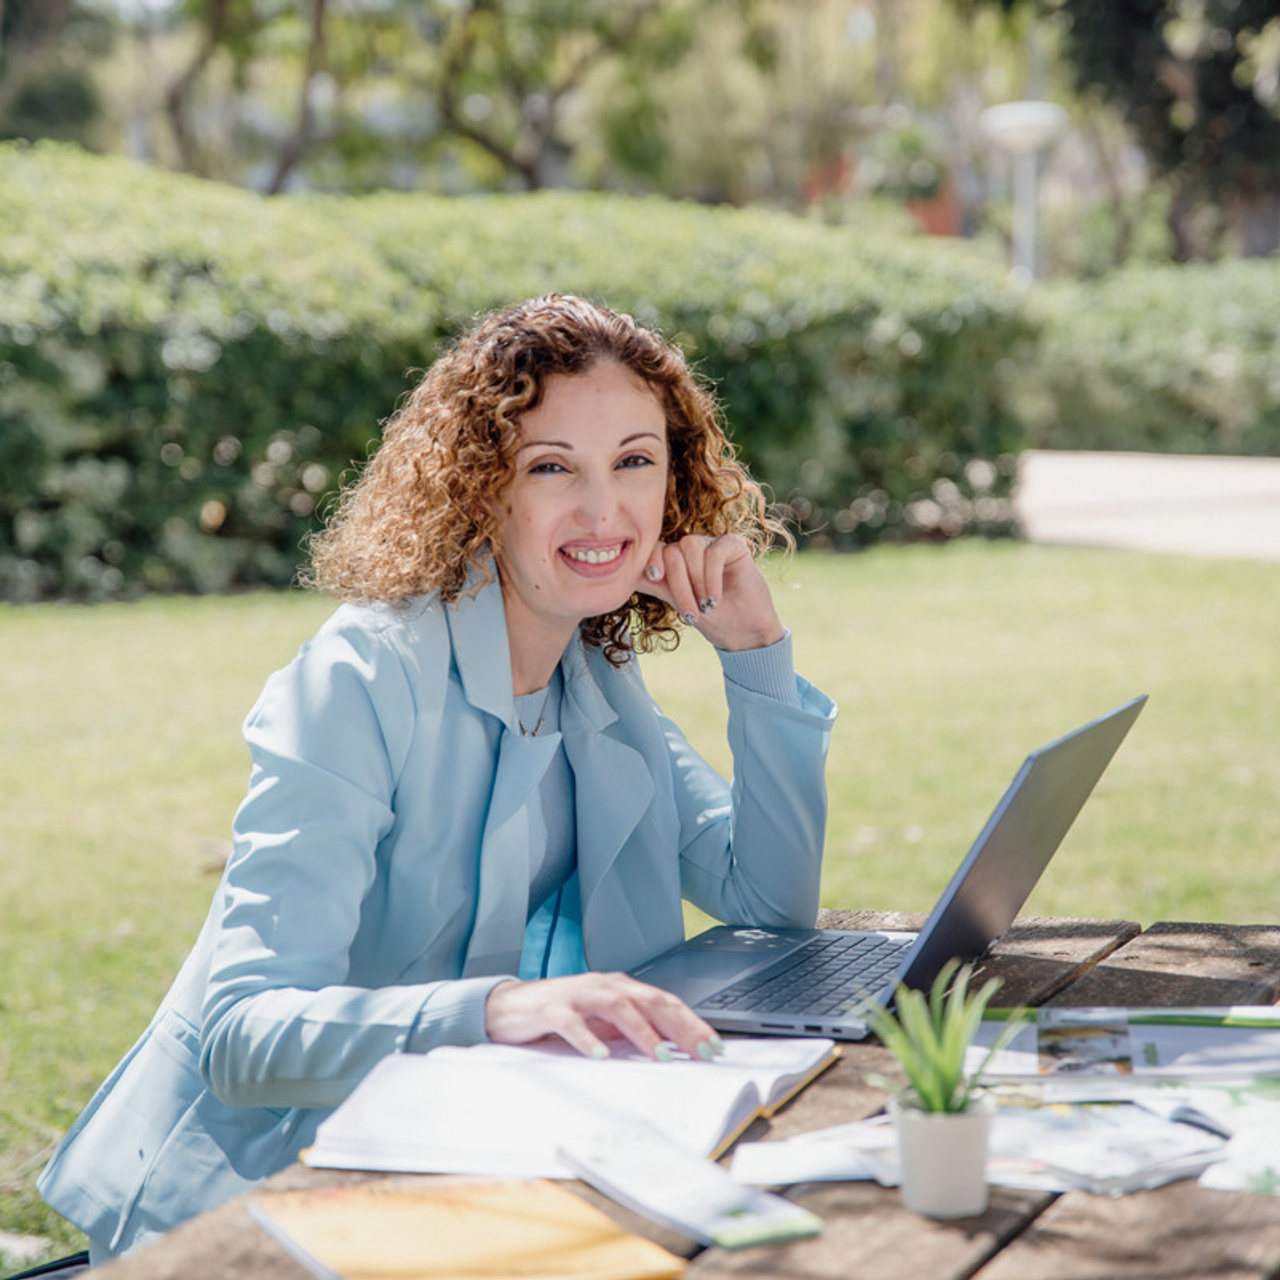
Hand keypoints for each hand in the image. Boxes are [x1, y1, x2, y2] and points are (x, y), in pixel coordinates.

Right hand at [484, 972, 724, 1060]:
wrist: (509, 1007)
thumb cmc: (561, 1015)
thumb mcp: (602, 1023)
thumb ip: (632, 1031)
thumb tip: (672, 1048)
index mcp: (620, 988)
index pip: (664, 1002)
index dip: (691, 1022)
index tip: (714, 1046)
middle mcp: (604, 986)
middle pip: (649, 1001)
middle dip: (679, 1026)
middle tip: (701, 1051)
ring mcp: (578, 994)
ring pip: (617, 1006)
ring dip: (641, 1031)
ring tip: (660, 1053)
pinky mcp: (552, 1008)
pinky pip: (573, 1022)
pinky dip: (589, 1038)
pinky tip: (601, 1056)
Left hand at [639, 533, 784, 651]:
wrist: (743, 632)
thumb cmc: (711, 619)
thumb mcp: (676, 602)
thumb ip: (653, 585)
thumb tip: (621, 576)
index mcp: (675, 560)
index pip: (655, 549)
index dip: (651, 559)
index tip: (654, 577)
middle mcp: (692, 549)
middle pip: (672, 551)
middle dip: (678, 584)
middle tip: (690, 613)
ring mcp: (712, 544)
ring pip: (690, 546)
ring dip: (696, 580)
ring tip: (707, 605)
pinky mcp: (734, 545)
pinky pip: (714, 552)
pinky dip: (712, 577)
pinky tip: (716, 598)